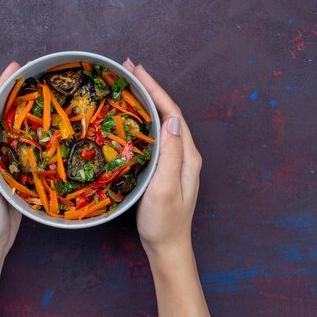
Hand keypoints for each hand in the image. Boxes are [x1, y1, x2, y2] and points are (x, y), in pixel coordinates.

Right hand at [121, 59, 201, 256]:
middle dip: (150, 88)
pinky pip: (155, 135)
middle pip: (168, 112)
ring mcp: (176, 160)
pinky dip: (143, 119)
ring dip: (147, 101)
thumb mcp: (165, 189)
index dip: (156, 89)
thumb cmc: (164, 222)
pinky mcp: (166, 167)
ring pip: (162, 121)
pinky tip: (131, 116)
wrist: (167, 247)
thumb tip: (170, 119)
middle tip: (128, 69)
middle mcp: (185, 153)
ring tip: (128, 84)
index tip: (138, 70)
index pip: (172, 113)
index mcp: (188, 155)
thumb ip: (171, 155)